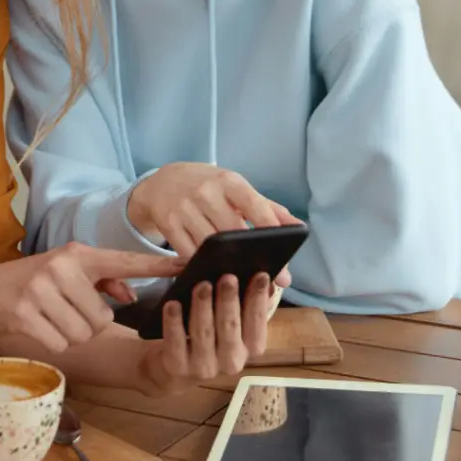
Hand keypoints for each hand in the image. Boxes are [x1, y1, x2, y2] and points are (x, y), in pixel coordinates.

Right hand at [0, 243, 183, 354]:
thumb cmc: (28, 283)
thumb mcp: (64, 273)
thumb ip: (99, 280)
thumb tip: (129, 293)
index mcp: (76, 254)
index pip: (123, 260)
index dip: (155, 266)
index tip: (184, 264)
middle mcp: (62, 267)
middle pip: (104, 317)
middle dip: (88, 323)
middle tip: (63, 311)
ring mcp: (42, 289)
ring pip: (84, 333)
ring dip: (70, 334)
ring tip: (49, 317)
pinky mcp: (26, 312)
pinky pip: (61, 343)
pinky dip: (52, 342)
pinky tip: (36, 327)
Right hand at [127, 162, 299, 267]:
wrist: (162, 181)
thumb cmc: (208, 186)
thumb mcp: (235, 187)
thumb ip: (267, 207)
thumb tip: (298, 227)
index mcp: (227, 181)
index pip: (253, 204)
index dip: (268, 226)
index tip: (283, 250)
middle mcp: (205, 192)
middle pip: (232, 230)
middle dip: (252, 255)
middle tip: (272, 277)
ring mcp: (184, 208)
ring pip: (210, 245)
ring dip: (227, 264)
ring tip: (245, 279)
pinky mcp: (169, 224)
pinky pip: (188, 252)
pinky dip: (203, 264)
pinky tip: (214, 272)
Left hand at [137, 272, 271, 396]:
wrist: (178, 368)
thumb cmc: (213, 334)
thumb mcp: (235, 320)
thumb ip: (254, 302)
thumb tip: (272, 281)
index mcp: (250, 348)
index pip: (258, 324)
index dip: (259, 300)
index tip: (260, 275)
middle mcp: (232, 361)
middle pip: (230, 328)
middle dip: (229, 301)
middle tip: (227, 277)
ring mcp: (204, 367)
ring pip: (204, 333)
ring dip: (203, 307)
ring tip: (201, 285)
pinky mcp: (179, 367)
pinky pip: (176, 343)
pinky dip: (174, 323)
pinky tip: (172, 304)